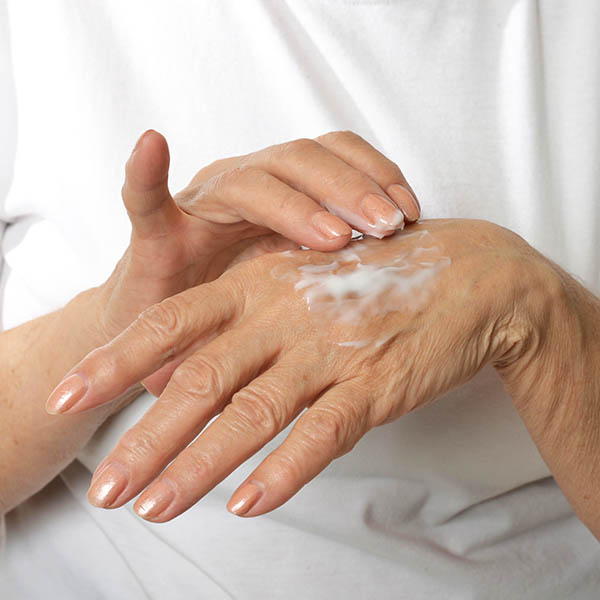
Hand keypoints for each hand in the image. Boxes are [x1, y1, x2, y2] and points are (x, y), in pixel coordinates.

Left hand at [49, 219, 548, 521]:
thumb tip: (180, 366)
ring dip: (200, 466)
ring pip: (251, 413)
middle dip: (146, 436)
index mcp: (259, 284)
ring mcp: (329, 349)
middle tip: (104, 487)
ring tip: (154, 507)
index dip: (118, 361)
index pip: (173, 323)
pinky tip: (248, 505)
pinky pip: (322, 433)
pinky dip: (284, 471)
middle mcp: (284, 315)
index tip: (70, 398)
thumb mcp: (301, 280)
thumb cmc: (376, 276)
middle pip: (200, 379)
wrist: (469, 273)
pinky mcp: (374, 382)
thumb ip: (244, 319)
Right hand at [95, 130, 418, 356]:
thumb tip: (411, 278)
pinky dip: (145, 173)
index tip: (412, 216)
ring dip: (293, 202)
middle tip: (388, 226)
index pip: (336, 160)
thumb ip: (338, 274)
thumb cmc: (243, 315)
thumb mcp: (302, 292)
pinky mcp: (155, 236)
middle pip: (301, 162)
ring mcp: (200, 207)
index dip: (377, 178)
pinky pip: (143, 198)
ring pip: (248, 180)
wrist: (174, 340)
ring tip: (332, 237)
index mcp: (284, 196)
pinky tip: (152, 145)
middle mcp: (245, 188)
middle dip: (350, 190)